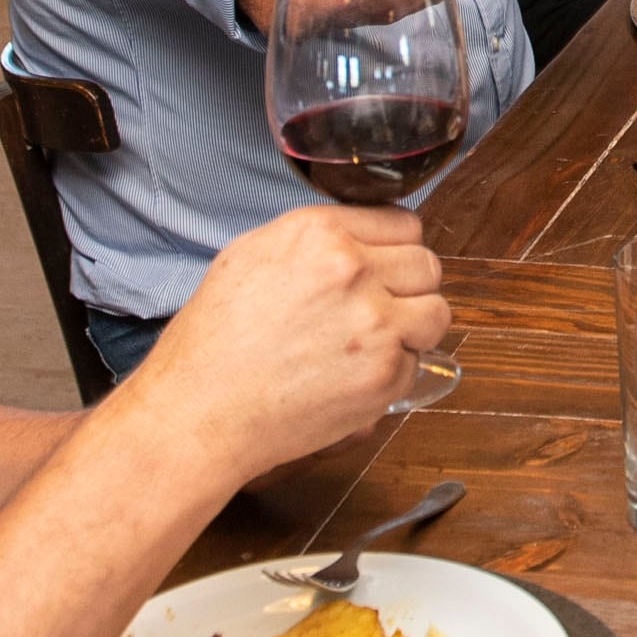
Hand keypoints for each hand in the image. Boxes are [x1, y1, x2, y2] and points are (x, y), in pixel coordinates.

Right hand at [132, 205, 451, 470]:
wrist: (200, 412)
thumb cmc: (213, 341)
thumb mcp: (252, 256)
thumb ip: (317, 240)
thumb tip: (363, 238)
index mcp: (320, 232)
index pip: (402, 224)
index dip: (391, 250)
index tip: (381, 268)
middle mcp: (353, 269)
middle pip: (427, 264)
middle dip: (406, 287)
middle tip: (376, 309)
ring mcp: (376, 323)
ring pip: (437, 312)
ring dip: (414, 328)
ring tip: (372, 343)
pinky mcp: (385, 373)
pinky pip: (418, 361)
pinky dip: (394, 371)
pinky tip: (351, 376)